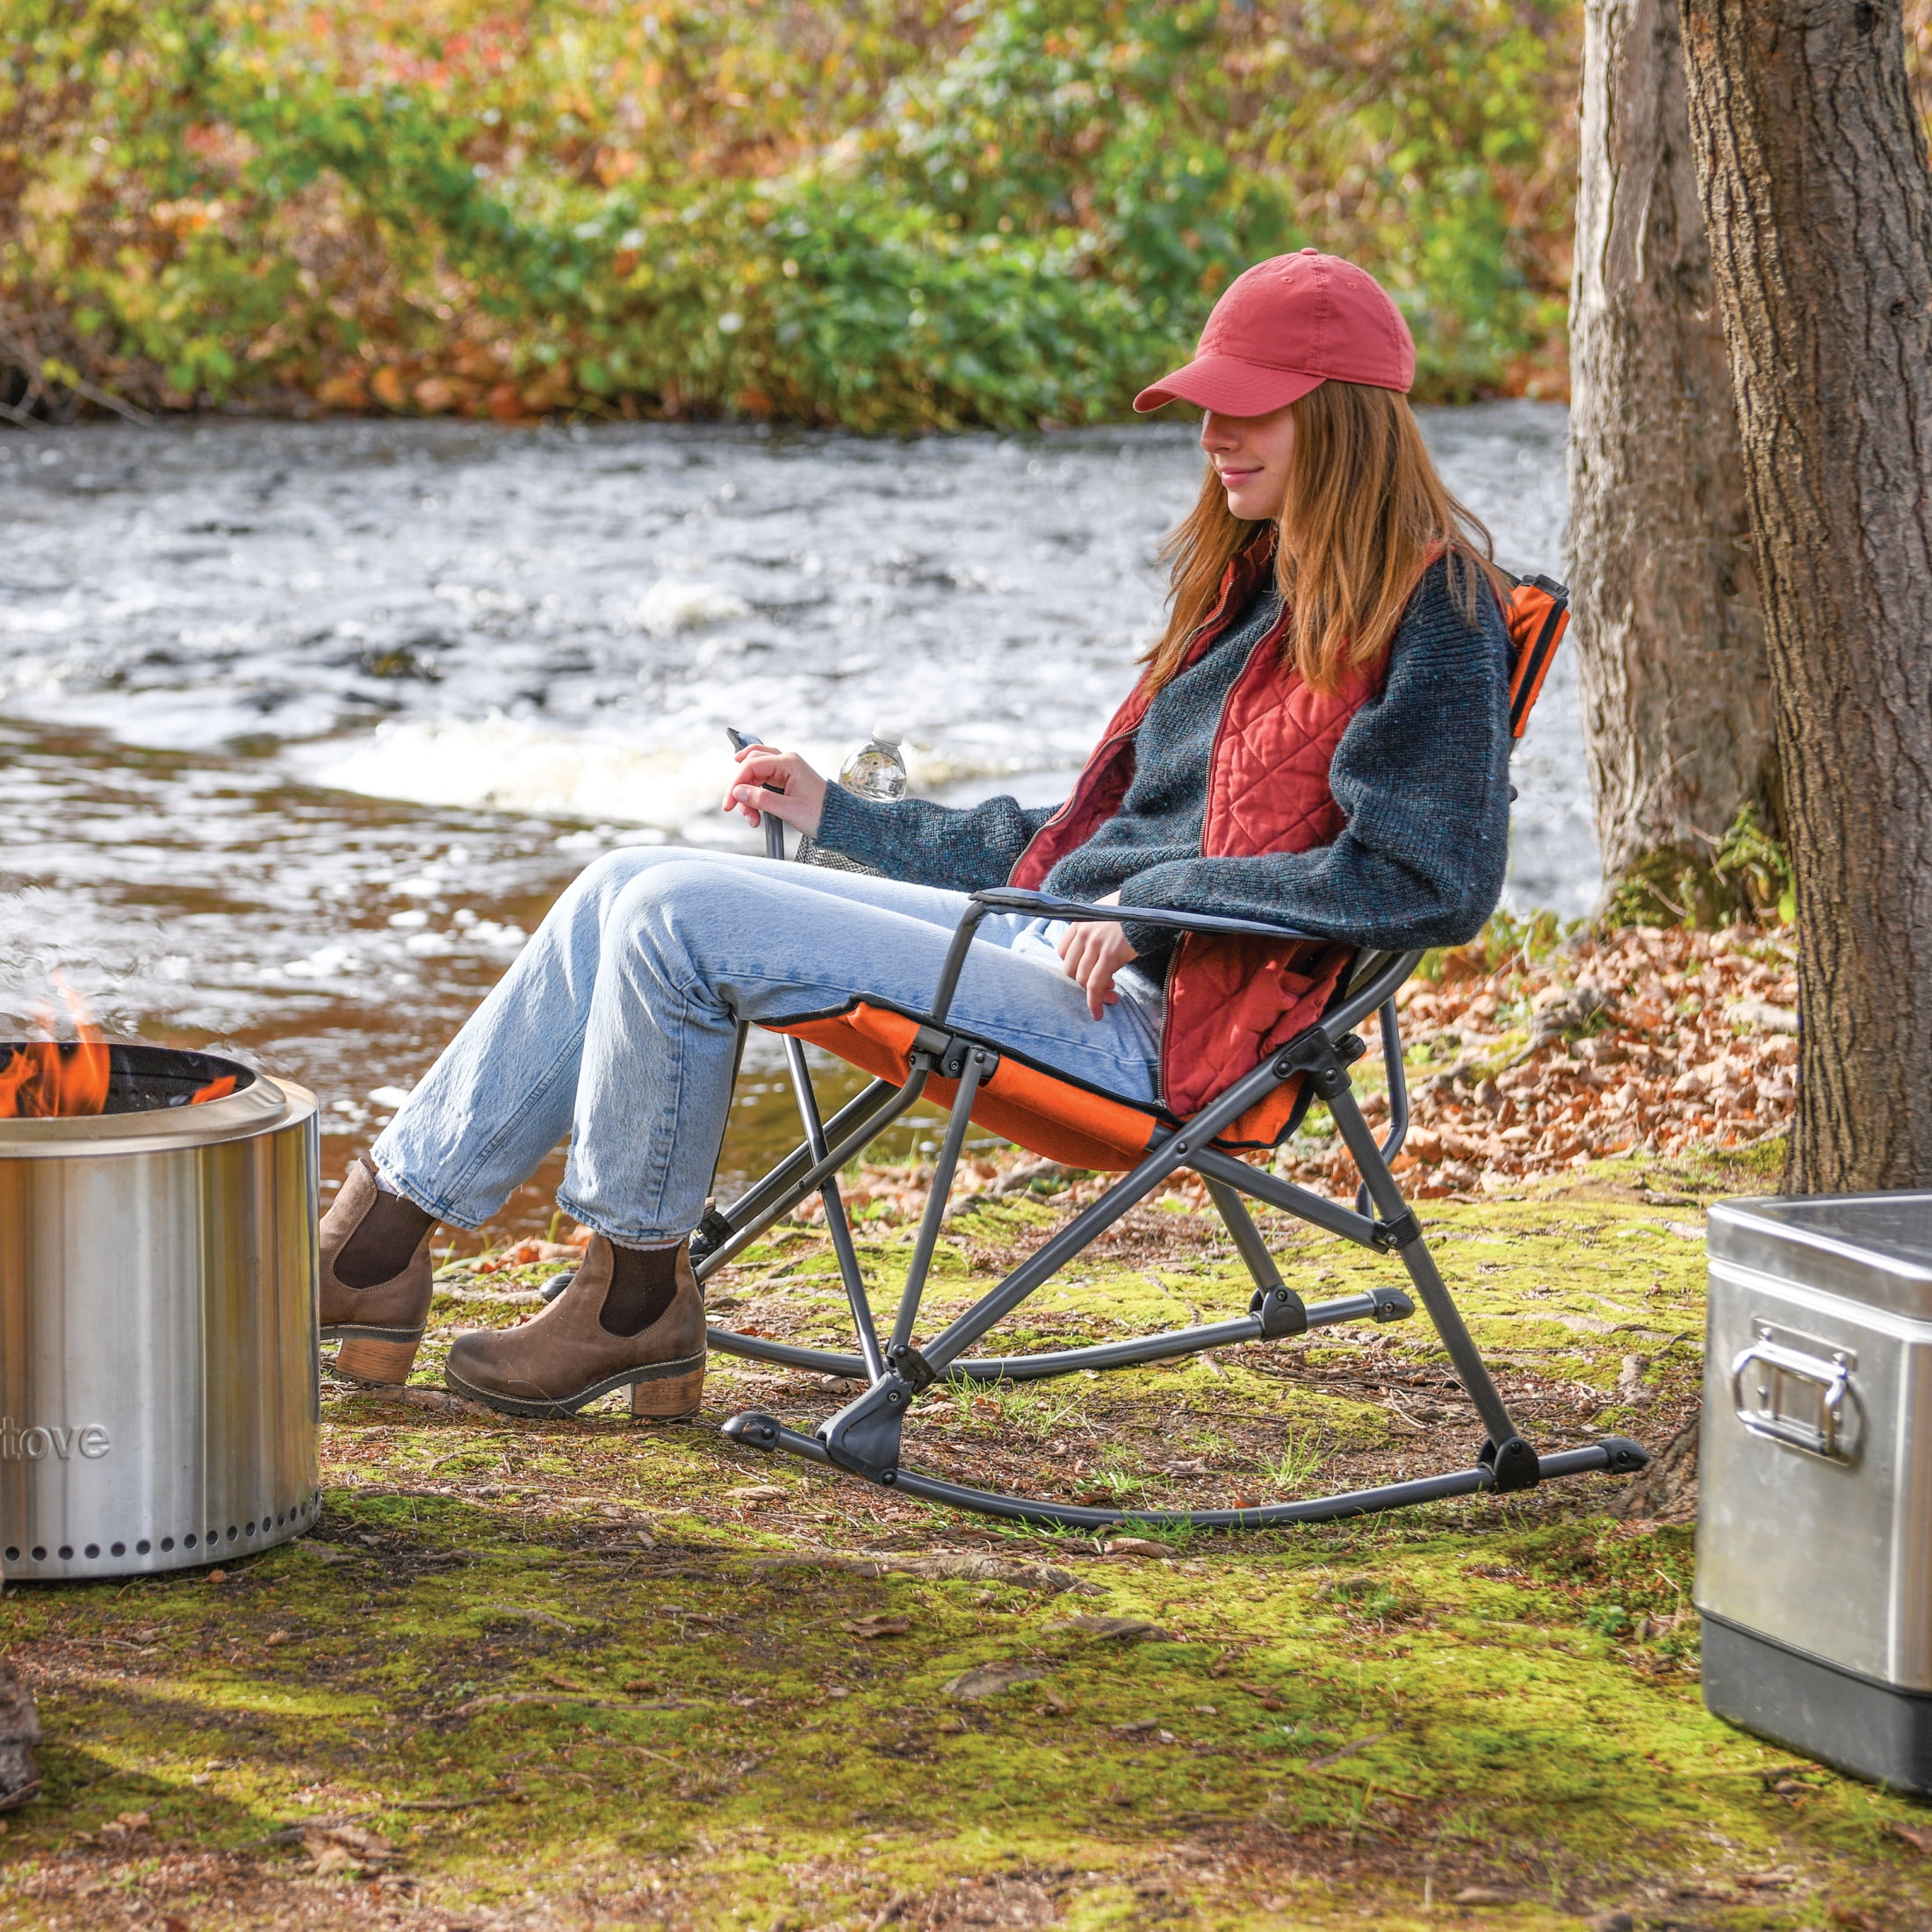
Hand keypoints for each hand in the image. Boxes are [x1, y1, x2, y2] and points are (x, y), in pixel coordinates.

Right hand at [722, 744, 827, 835]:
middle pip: (750, 766)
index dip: (736, 784)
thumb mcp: (789, 810)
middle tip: (736, 809)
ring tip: (753, 819)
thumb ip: (762, 800)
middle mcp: (786, 762)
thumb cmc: (821, 814)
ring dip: (748, 796)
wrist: (840, 822)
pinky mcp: (785, 782)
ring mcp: (785, 771)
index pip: (751, 765)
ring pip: (755, 776)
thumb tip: (739, 792)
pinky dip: (756, 798)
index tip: (729, 803)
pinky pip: (762, 784)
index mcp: (789, 763)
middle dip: (741, 789)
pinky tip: (757, 814)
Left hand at [1056, 893, 1137, 1020]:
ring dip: (1095, 994)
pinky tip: (1099, 1013)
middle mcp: (1083, 932)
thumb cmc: (1134, 908)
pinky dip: (1095, 1002)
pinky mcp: (1109, 955)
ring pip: (1082, 979)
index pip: (1063, 952)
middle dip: (1084, 983)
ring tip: (1112, 997)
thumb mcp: (1105, 913)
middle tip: (1105, 987)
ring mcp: (1095, 944)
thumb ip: (1094, 929)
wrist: (1152, 901)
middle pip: (1071, 969)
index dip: (1075, 967)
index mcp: (1080, 922)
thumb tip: (1096, 951)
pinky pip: (1095, 985)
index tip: (1090, 973)